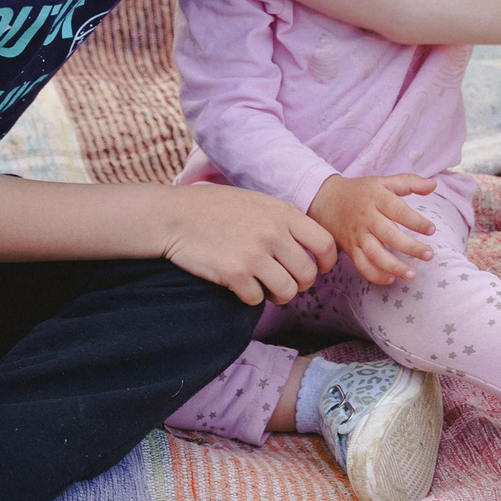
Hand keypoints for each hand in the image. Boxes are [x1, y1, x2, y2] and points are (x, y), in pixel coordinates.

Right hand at [162, 183, 338, 304]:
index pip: (325, 243)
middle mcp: (273, 233)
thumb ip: (284, 218)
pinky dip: (250, 297)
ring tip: (263, 286)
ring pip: (287, 292)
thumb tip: (310, 240)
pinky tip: (239, 284)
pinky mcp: (234, 273)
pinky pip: (257, 299)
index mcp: (283, 213)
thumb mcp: (257, 201)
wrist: (174, 215)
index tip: (318, 269)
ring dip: (277, 295)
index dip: (327, 263)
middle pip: (308, 275)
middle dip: (299, 284)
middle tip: (283, 281)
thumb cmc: (214, 208)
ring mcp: (254, 254)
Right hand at [309, 173, 438, 284]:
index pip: (398, 210)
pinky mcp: (350, 248)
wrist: (325, 200)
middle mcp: (367, 218)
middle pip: (388, 234)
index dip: (415, 221)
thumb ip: (409, 182)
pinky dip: (375, 275)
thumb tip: (433, 185)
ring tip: (412, 274)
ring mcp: (357, 235)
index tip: (431, 230)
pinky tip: (391, 279)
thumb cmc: (360, 192)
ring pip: (374, 254)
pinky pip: (361, 265)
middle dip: (409, 247)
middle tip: (429, 255)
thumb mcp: (383, 182)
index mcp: (376, 199)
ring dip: (393, 266)